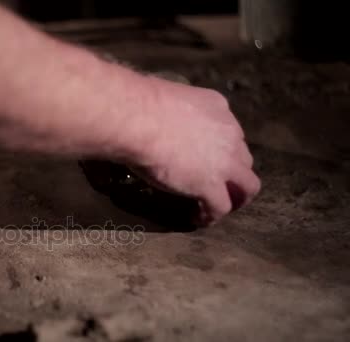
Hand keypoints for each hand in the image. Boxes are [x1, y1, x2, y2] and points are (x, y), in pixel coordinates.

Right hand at [128, 77, 259, 225]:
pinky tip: (198, 218)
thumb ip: (175, 110)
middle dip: (232, 172)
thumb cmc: (143, 105)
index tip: (205, 156)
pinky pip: (221, 207)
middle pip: (243, 159)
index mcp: (217, 108)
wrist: (140, 120)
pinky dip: (212, 215)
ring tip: (218, 206)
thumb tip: (159, 119)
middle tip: (215, 182)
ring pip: (248, 186)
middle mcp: (229, 134)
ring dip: (236, 197)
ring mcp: (224, 163)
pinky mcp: (210, 185)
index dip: (220, 147)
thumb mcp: (168, 98)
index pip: (229, 132)